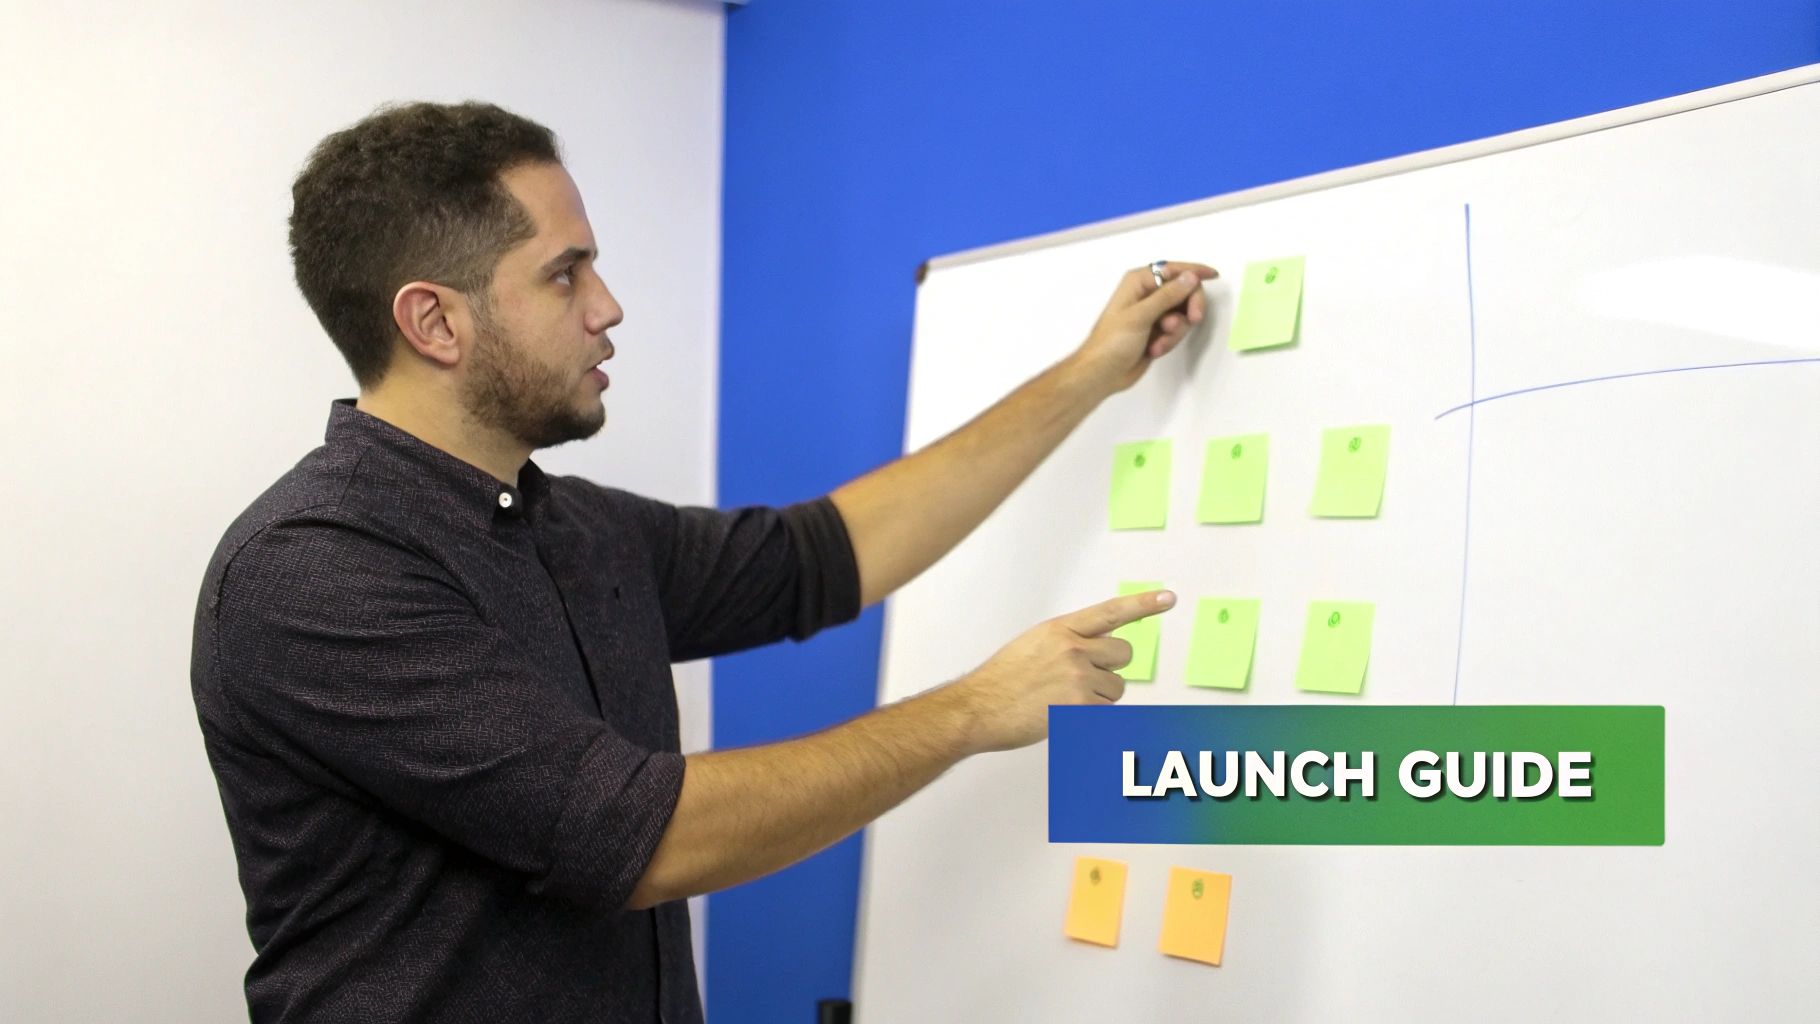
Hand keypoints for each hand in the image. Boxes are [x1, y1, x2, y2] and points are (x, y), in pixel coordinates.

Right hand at [946, 589, 1175, 753]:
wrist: (979, 708)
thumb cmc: (1001, 681)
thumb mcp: (1034, 645)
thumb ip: (1068, 642)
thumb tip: (1100, 651)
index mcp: (1060, 629)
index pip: (1111, 612)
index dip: (1143, 604)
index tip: (1168, 597)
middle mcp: (1073, 648)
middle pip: (1123, 654)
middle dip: (1110, 668)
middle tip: (1081, 680)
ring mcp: (1078, 677)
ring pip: (1116, 688)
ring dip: (1099, 697)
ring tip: (1063, 700)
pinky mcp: (1080, 706)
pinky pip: (1106, 711)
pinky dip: (1091, 717)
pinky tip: (1062, 714)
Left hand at [1069, 261, 1219, 396]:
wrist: (1103, 373)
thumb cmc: (1114, 341)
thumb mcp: (1141, 316)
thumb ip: (1167, 295)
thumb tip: (1191, 276)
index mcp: (1139, 282)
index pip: (1173, 270)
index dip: (1194, 272)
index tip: (1213, 275)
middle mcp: (1147, 293)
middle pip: (1183, 292)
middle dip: (1187, 308)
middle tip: (1193, 320)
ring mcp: (1153, 313)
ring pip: (1182, 314)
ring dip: (1175, 331)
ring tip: (1158, 343)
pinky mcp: (1157, 331)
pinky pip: (1176, 330)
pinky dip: (1170, 341)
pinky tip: (1154, 350)